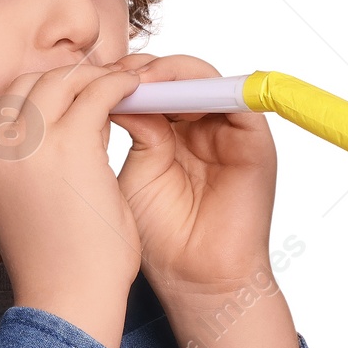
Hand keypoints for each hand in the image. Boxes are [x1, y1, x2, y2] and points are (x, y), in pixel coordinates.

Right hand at [0, 58, 143, 347]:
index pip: (11, 101)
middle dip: (73, 77)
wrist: (67, 300)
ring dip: (97, 76)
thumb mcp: (38, 204)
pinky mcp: (68, 144)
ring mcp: (28, 143)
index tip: (82, 93)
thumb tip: (85, 126)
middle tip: (108, 81)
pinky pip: (97, 91)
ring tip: (127, 83)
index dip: (49, 90)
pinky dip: (119, 84)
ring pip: (64, 79)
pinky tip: (138, 89)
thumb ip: (48, 162)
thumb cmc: (61, 265)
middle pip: (32, 82)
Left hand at [110, 54, 276, 293]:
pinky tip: (170, 93)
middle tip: (114, 71)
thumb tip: (112, 88)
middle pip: (179, 77)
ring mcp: (230, 133)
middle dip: (145, 69)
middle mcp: (202, 128)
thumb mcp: (134, 173)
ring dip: (172, 72)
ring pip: (205, 80)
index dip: (124, 78)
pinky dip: (205, 88)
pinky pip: (237, 99)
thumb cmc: (160, 238)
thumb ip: (132, 130)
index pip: (152, 88)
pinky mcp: (254, 142)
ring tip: (139, 79)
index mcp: (171, 134)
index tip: (92, 77)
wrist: (195, 278)